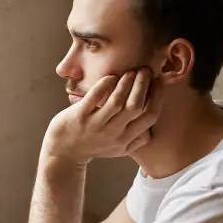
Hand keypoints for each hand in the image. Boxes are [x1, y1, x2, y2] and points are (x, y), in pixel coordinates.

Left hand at [42, 67, 162, 165]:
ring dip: (126, 83)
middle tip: (145, 70)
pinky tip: (110, 77)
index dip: (158, 96)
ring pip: (117, 101)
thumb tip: (152, 129)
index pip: (150, 116)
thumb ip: (136, 140)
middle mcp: (113, 133)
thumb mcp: (118, 149)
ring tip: (130, 71)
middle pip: (136, 106)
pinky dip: (104, 85)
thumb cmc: (93, 146)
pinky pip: (94, 97)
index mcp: (126, 139)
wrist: (63, 152)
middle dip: (143, 85)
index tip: (159, 81)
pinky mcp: (79, 117)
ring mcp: (95, 125)